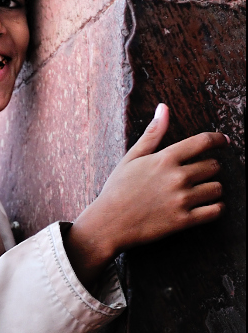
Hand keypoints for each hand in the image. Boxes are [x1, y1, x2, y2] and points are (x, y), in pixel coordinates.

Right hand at [64, 104, 228, 288]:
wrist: (108, 224)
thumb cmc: (117, 190)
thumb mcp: (131, 158)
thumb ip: (152, 134)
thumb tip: (163, 108)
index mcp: (165, 159)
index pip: (203, 142)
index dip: (218, 140)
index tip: (224, 142)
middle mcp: (177, 177)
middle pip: (213, 166)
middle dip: (209, 168)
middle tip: (199, 174)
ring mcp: (182, 200)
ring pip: (216, 188)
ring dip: (212, 189)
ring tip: (201, 191)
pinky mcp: (183, 221)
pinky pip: (215, 211)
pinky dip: (216, 208)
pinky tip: (207, 207)